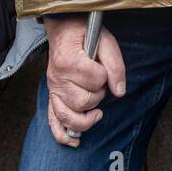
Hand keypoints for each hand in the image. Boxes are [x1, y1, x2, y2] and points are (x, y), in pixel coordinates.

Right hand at [42, 15, 125, 147]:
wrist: (64, 29)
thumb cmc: (86, 34)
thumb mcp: (106, 41)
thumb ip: (115, 65)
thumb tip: (120, 91)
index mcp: (70, 60)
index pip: (95, 79)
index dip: (104, 75)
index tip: (102, 65)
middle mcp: (57, 77)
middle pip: (83, 101)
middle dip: (98, 95)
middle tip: (100, 83)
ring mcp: (52, 89)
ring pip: (68, 115)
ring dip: (85, 117)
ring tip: (96, 112)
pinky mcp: (51, 96)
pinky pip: (53, 121)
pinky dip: (63, 135)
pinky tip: (76, 141)